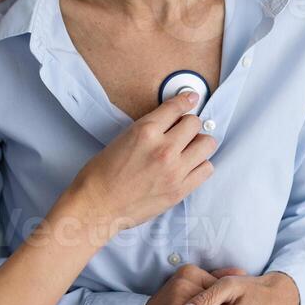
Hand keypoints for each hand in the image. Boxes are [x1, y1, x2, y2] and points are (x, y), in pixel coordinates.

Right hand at [62, 91, 216, 234]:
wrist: (97, 206)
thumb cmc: (102, 174)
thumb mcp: (123, 138)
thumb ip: (149, 129)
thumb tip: (171, 122)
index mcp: (145, 131)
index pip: (176, 107)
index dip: (185, 100)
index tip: (191, 98)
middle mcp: (163, 148)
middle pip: (194, 123)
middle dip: (189, 125)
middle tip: (182, 132)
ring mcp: (174, 170)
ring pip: (207, 144)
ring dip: (199, 143)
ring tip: (189, 149)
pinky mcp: (180, 189)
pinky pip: (207, 168)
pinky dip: (200, 164)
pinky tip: (189, 166)